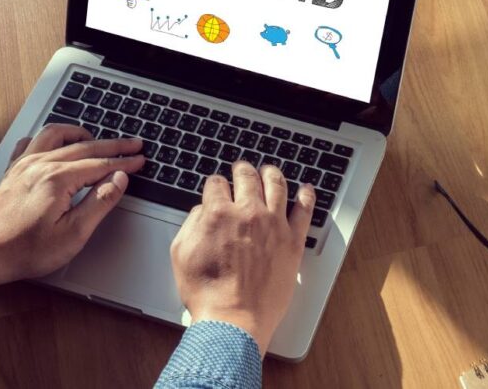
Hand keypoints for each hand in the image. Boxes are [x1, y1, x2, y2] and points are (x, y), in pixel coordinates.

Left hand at [0, 124, 144, 287]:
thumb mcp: (74, 233)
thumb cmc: (26, 250)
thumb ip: (100, 202)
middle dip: (114, 144)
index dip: (124, 161)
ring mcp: (23, 165)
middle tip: (133, 144)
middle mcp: (40, 165)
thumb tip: (119, 179)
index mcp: (57, 179)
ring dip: (80, 133)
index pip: (101, 164)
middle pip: (85, 146)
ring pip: (56, 135)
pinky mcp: (13, 171)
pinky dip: (50, 139)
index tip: (140, 159)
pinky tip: (57, 145)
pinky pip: (32, 141)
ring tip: (97, 138)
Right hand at [170, 161, 314, 356]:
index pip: (217, 184)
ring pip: (276, 185)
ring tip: (269, 171)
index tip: (217, 186)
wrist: (234, 319)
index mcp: (218, 213)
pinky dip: (306, 195)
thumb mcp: (181, 254)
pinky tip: (306, 189)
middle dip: (242, 170)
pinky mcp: (293, 240)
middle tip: (242, 169)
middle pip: (247, 177)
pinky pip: (304, 210)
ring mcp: (274, 224)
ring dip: (271, 173)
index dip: (215, 184)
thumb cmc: (207, 293)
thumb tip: (201, 210)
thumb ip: (191, 224)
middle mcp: (248, 213)